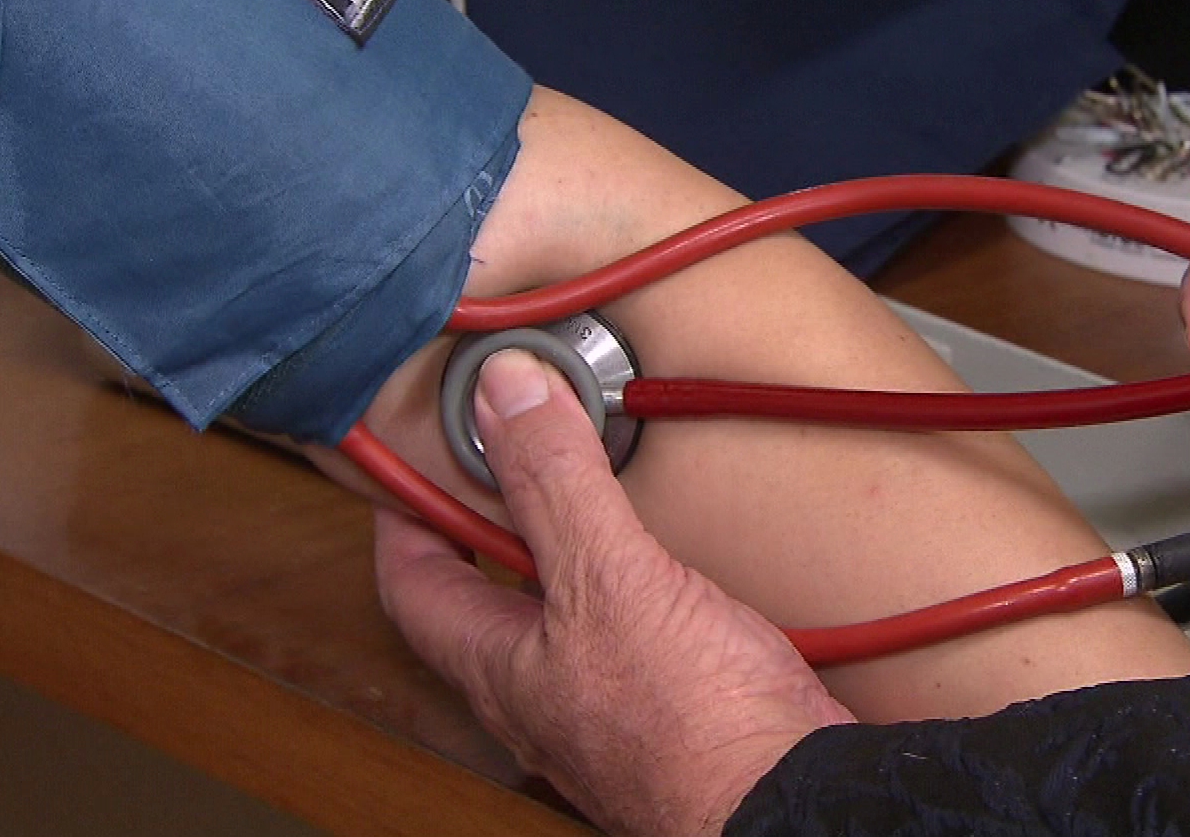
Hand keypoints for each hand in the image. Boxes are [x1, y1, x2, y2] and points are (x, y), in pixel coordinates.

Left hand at [375, 350, 854, 836]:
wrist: (786, 797)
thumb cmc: (690, 728)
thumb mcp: (608, 581)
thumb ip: (555, 484)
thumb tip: (505, 393)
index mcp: (500, 668)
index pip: (412, 583)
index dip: (404, 513)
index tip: (411, 457)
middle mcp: (544, 691)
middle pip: (487, 594)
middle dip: (493, 519)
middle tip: (506, 449)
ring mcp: (608, 700)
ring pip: (563, 610)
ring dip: (568, 544)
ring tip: (584, 481)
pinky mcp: (675, 698)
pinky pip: (633, 625)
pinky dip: (638, 576)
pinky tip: (671, 553)